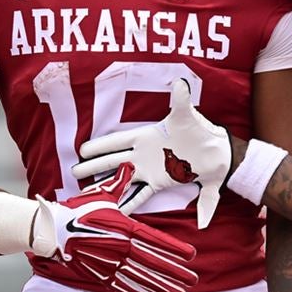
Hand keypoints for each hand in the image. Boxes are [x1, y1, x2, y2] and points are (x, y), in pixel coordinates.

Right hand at [32, 162, 198, 291]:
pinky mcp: (101, 275)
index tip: (192, 255)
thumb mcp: (103, 194)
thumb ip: (121, 181)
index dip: (175, 248)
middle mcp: (120, 247)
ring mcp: (111, 263)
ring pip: (142, 278)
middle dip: (175, 273)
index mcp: (124, 227)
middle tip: (193, 281)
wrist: (52, 230)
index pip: (156, 240)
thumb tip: (130, 163)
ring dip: (163, 288)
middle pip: (153, 262)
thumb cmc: (79, 210)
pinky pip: (126, 289)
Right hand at [72, 78, 232, 228]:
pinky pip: (141, 194)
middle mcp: (144, 153)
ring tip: (88, 192)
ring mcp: (150, 169)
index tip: (82, 149)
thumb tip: (180, 82)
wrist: (216, 152)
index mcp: (146, 136)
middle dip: (95, 166)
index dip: (100, 145)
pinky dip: (130, 202)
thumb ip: (181, 100)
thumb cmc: (199, 130)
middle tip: (75, 171)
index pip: (118, 141)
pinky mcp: (160, 182)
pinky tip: (117, 210)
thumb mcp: (187, 115)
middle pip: (114, 160)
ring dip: (106, 184)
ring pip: (122, 178)